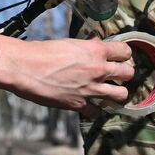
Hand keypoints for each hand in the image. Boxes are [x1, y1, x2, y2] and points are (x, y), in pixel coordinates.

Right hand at [4, 36, 133, 115]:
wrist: (25, 68)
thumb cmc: (43, 52)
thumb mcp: (69, 43)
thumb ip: (87, 46)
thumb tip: (96, 42)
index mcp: (96, 50)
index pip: (125, 52)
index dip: (123, 55)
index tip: (118, 57)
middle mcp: (98, 70)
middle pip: (129, 74)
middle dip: (124, 74)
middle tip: (116, 75)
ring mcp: (91, 89)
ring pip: (121, 95)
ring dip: (117, 93)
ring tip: (109, 91)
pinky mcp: (80, 104)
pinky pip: (98, 111)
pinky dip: (96, 109)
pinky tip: (91, 104)